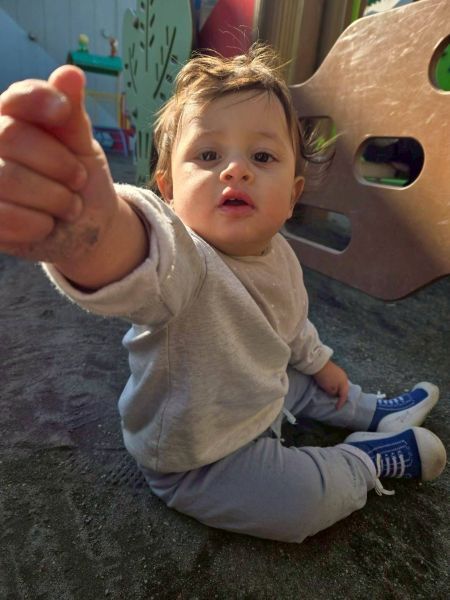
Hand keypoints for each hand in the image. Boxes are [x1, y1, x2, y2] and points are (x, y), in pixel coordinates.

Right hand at [0, 66, 146, 287]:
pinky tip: (48, 224)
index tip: (63, 111)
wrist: (86, 225)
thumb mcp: (82, 148)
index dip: (37, 100)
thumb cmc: (81, 180)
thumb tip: (71, 73)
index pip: (16, 98)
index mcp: (13, 119)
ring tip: (69, 206)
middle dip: (59, 164)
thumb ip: (72, 117)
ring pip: (8, 178)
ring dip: (54, 199)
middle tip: (78, 180)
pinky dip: (39, 225)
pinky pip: (6, 217)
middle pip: (12, 137)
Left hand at [313, 360, 348, 409]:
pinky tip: (333, 387)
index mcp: (344, 383)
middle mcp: (345, 377)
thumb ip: (334, 393)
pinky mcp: (335, 370)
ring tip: (335, 395)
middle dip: (342, 396)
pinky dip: (336, 385)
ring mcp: (340, 373)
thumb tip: (335, 393)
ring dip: (339, 390)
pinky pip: (338, 380)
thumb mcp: (329, 389)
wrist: (319, 364)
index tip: (337, 408)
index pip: (344, 395)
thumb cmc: (324, 378)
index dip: (341, 403)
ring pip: (341, 384)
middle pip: (345, 389)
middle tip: (338, 402)